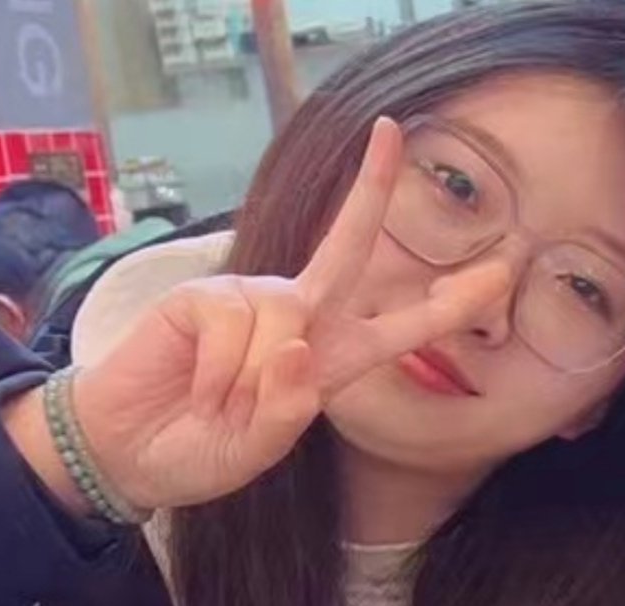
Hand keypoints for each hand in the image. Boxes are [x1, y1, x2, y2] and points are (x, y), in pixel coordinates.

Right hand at [71, 118, 508, 510]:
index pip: (394, 328)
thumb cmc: (197, 451)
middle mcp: (294, 321)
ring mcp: (247, 302)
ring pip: (285, 314)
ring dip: (252, 378)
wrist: (127, 454)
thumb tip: (295, 344)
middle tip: (391, 133)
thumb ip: (285, 413)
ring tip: (219, 405)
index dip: (446, 305)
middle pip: (346, 248)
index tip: (497, 273)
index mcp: (324, 362)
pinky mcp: (201, 296)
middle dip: (371, 192)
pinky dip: (219, 370)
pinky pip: (233, 320)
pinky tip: (197, 388)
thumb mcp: (254, 452)